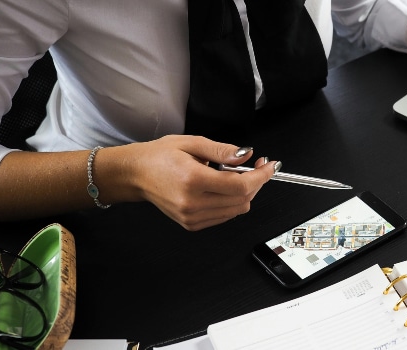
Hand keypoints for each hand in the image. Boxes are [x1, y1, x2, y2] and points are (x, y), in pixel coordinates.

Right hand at [115, 135, 276, 230]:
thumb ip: (223, 151)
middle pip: (243, 199)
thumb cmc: (159, 157)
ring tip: (234, 176)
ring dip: (245, 193)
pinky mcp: (192, 224)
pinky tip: (222, 188)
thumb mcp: (192, 143)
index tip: (270, 166)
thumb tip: (246, 155)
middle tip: (257, 166)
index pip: (240, 186)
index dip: (261, 176)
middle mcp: (193, 202)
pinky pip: (225, 216)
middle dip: (256, 182)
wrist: (135, 175)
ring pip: (237, 210)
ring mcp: (192, 217)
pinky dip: (232, 202)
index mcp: (193, 180)